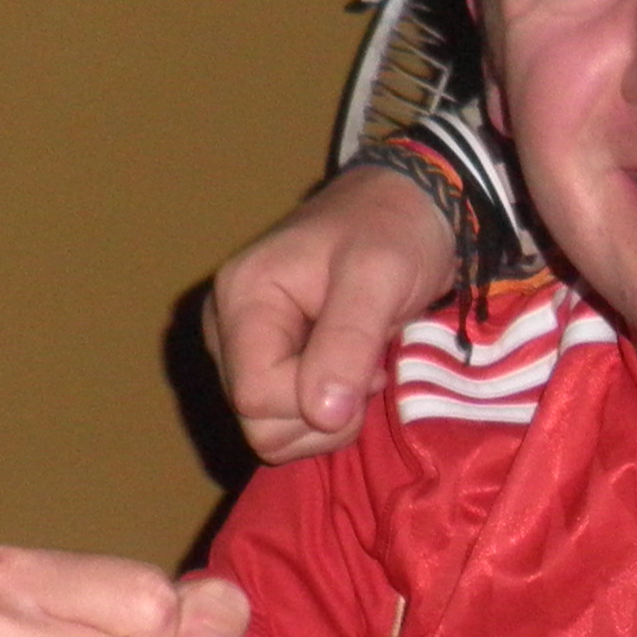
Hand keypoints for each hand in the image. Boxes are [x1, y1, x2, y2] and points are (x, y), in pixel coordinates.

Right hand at [204, 166, 460, 462]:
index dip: (314, 403)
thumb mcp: (380, 276)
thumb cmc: (393, 230)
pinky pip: (286, 421)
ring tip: (362, 366)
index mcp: (242, 301)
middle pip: (258, 421)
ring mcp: (243, 351)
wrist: (408, 206)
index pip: (255, 398)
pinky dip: (328, 412)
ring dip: (330, 417)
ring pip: (271, 430)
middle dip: (324, 414)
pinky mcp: (267, 365)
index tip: (368, 368)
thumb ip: (348, 341)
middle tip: (369, 368)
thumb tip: (321, 414)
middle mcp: (228, 330)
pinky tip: (352, 373)